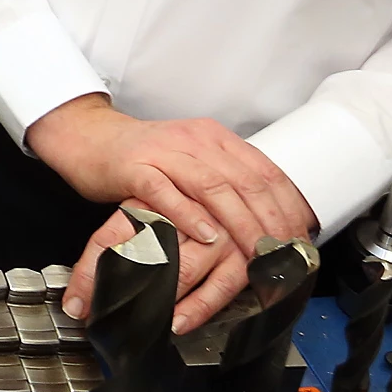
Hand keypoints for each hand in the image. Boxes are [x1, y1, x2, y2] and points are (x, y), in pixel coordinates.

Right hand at [30, 96, 317, 332]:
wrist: (88, 137)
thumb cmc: (143, 158)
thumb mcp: (192, 163)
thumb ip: (224, 183)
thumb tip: (266, 219)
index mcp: (215, 138)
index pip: (265, 171)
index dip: (288, 206)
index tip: (302, 238)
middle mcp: (195, 141)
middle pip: (245, 181)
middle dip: (271, 221)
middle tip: (285, 254)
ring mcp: (164, 152)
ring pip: (212, 187)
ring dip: (239, 223)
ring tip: (256, 252)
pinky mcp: (134, 167)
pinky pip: (166, 191)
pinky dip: (189, 215)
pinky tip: (206, 235)